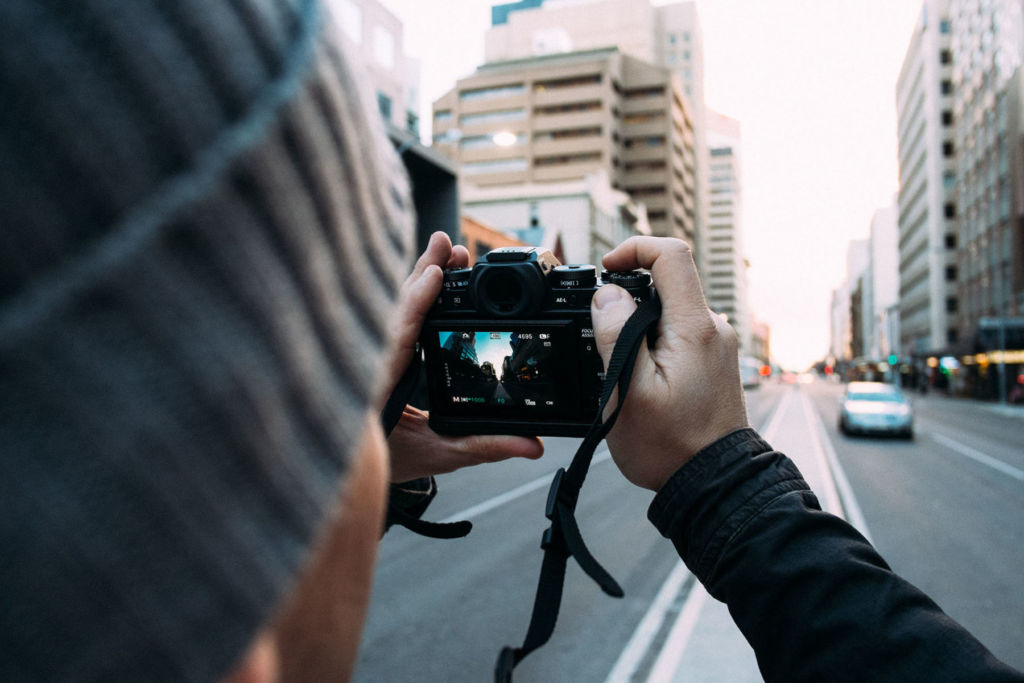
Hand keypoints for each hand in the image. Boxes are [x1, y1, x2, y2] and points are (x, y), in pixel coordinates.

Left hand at [383, 231, 543, 481]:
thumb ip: (485, 446)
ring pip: (390, 309)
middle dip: (423, 274)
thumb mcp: (440, 455)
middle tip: (450, 247)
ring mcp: (370, 356)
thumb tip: (531, 444)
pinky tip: (431, 279)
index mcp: (375, 388)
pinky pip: (392, 318)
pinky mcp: (377, 353)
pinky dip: (412, 295)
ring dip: (419, 279)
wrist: (353, 474)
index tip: (434, 275)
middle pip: (393, 309)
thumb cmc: (389, 463)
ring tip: (447, 256)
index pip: (394, 337)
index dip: (414, 303)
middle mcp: (369, 364)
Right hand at [590, 237, 747, 490]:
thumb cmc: (669, 447)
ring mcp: (716, 345)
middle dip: (629, 301)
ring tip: (624, 374)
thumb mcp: (628, 391)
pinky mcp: (713, 362)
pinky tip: (643, 382)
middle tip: (604, 339)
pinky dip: (654, 345)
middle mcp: (712, 328)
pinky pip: (678, 334)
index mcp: (694, 327)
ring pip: (670, 312)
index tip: (607, 270)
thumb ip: (616, 335)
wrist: (713, 485)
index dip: (634, 249)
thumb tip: (608, 295)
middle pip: (667, 284)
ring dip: (639, 328)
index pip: (671, 255)